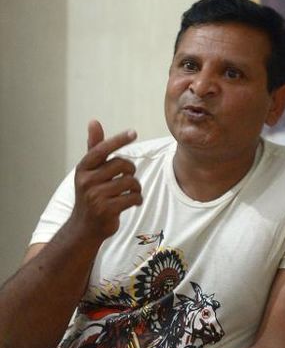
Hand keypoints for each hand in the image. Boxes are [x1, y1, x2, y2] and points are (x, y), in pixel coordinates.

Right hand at [69, 120, 141, 242]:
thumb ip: (94, 147)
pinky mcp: (107, 210)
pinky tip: (132, 203)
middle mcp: (87, 180)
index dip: (118, 140)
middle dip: (131, 171)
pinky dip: (137, 200)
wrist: (85, 226)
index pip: (102, 149)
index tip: (133, 132)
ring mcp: (96, 196)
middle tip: (128, 178)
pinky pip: (134, 198)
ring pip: (131, 182)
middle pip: (123, 165)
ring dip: (136, 188)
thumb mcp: (89, 171)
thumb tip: (94, 121)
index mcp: (83, 168)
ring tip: (129, 193)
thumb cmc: (91, 194)